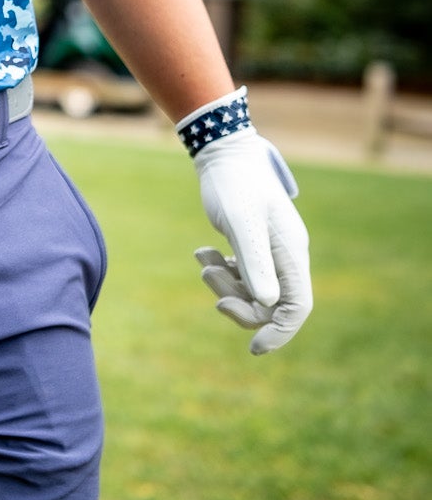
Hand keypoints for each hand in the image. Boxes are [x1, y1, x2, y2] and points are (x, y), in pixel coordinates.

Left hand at [191, 127, 311, 353]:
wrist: (222, 152)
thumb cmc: (233, 184)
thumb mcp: (241, 223)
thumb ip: (254, 262)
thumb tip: (267, 304)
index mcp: (290, 253)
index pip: (297, 307)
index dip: (279, 332)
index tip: (253, 347)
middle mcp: (285, 256)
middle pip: (271, 304)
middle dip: (238, 303)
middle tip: (209, 281)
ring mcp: (269, 252)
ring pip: (251, 291)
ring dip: (224, 284)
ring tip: (202, 259)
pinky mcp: (252, 246)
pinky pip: (240, 275)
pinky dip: (221, 270)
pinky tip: (202, 251)